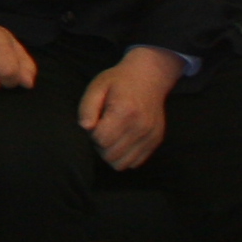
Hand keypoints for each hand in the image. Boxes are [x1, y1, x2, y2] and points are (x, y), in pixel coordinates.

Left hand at [78, 46, 183, 170]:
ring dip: (111, 154)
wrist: (149, 77)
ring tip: (111, 136)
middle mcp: (140, 126)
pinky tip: (122, 141)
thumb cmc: (118, 82)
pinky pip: (136, 163)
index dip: (92, 135)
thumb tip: (86, 128)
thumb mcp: (97, 86)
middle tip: (101, 129)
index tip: (95, 122)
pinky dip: (125, 156)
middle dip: (100, 146)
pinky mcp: (156, 141)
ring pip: (123, 164)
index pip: (101, 140)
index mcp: (124, 111)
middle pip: (111, 155)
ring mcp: (150, 136)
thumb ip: (87, 107)